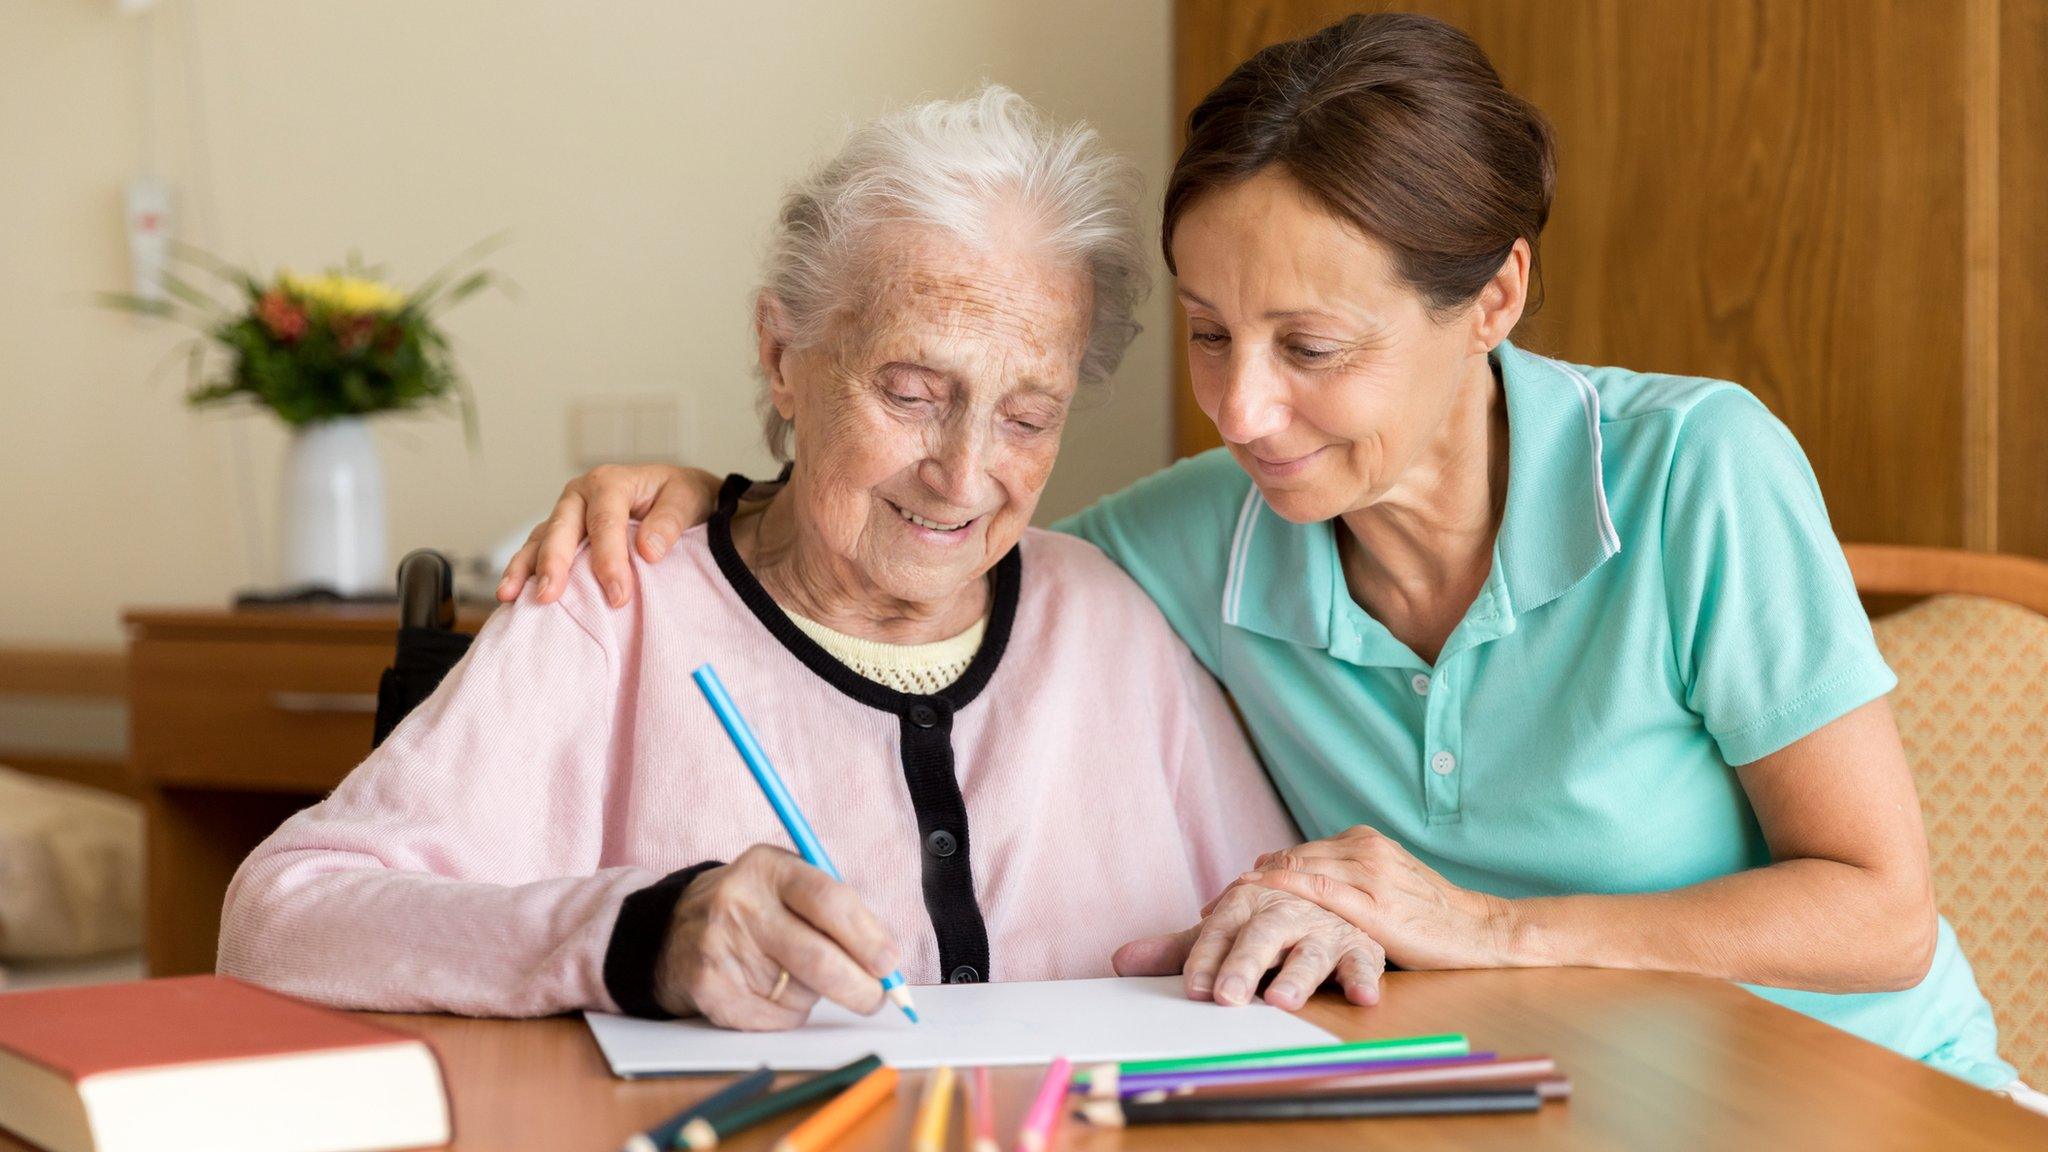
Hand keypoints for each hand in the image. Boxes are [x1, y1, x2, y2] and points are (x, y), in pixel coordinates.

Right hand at [495, 463, 721, 607]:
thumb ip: (669, 522)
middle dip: (554, 564)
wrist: (675, 494)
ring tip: (509, 596)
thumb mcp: (686, 499)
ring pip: (540, 540)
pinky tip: (510, 597)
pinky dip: (522, 572)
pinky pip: (535, 552)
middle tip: (549, 597)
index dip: (609, 560)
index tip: (618, 596)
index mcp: (610, 482)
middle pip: (562, 529)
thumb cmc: (679, 496)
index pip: (605, 523)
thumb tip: (648, 552)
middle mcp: (580, 495)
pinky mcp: (559, 534)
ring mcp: (565, 514)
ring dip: (524, 568)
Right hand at [654, 845, 901, 1030]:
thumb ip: (839, 912)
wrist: (674, 930)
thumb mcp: (789, 885)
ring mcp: (720, 948)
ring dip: (817, 994)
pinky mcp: (710, 989)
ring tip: (794, 973)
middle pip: (817, 957)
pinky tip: (770, 989)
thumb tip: (889, 963)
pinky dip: (789, 1013)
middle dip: (858, 986)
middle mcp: (740, 904)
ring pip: (800, 992)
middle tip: (877, 997)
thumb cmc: (756, 907)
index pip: (828, 900)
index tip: (890, 962)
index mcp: (769, 867)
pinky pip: (776, 1017)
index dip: (866, 936)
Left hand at [1112, 886, 1386, 1010]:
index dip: (1205, 959)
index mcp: (1246, 904)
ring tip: (1282, 999)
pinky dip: (1365, 977)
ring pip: (1310, 950)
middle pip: (1261, 937)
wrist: (1331, 899)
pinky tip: (1363, 997)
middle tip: (1227, 998)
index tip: (1194, 988)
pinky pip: (1365, 961)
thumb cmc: (1268, 928)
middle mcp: (1284, 912)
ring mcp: (1323, 929)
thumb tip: (1118, 962)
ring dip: (1298, 975)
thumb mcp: (1224, 935)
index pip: (1219, 931)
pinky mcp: (1359, 946)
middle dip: (1243, 965)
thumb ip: (1178, 951)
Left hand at [1215, 826, 1516, 970]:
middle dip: (1247, 887)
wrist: (1481, 929)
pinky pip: (1320, 894)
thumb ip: (1341, 875)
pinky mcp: (1375, 904)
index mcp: (1363, 841)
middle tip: (1209, 910)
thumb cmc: (1429, 914)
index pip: (1296, 854)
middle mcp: (1363, 849)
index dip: (1257, 875)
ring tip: (1220, 916)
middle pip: (1289, 861)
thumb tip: (1285, 874)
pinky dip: (1284, 896)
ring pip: (1297, 874)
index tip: (1225, 896)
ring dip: (1256, 895)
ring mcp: (1369, 873)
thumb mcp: (1384, 882)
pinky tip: (1260, 909)